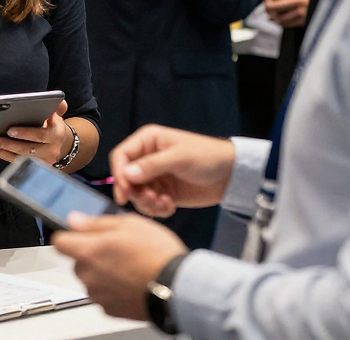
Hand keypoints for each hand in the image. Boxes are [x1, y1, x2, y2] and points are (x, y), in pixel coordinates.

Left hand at [0, 100, 70, 164]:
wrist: (61, 145)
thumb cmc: (52, 126)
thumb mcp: (56, 116)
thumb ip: (56, 108)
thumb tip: (60, 101)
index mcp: (55, 135)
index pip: (40, 135)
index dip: (25, 133)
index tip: (10, 130)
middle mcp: (50, 150)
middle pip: (27, 149)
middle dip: (9, 144)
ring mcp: (42, 161)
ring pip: (20, 157)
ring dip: (3, 150)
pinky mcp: (33, 167)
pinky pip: (16, 163)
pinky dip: (3, 156)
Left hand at [52, 214, 186, 321]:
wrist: (178, 287)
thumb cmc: (155, 253)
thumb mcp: (128, 223)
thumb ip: (96, 223)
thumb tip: (74, 220)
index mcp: (88, 251)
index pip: (59, 242)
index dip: (69, 236)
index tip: (79, 234)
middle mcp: (89, 276)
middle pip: (76, 262)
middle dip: (90, 254)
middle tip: (114, 248)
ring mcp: (99, 296)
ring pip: (90, 279)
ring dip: (101, 272)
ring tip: (127, 265)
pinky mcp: (111, 310)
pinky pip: (103, 295)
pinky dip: (112, 288)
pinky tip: (130, 280)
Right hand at [109, 125, 234, 216]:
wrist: (230, 175)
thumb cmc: (206, 156)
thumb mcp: (179, 158)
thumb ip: (152, 165)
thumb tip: (126, 175)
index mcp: (147, 141)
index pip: (122, 156)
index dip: (119, 173)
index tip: (124, 193)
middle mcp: (147, 158)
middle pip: (126, 178)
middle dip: (136, 193)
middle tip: (153, 200)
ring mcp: (155, 176)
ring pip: (137, 193)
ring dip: (147, 203)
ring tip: (164, 204)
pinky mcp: (164, 192)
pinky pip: (150, 204)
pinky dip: (157, 209)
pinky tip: (170, 207)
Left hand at [265, 0, 313, 28]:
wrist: (329, 4)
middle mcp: (299, 0)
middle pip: (273, 5)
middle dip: (267, 5)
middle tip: (268, 3)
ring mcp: (301, 12)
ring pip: (277, 17)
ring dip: (272, 15)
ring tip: (272, 12)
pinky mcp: (303, 21)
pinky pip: (285, 24)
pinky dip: (279, 21)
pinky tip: (279, 18)